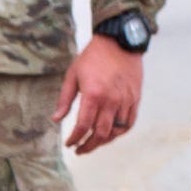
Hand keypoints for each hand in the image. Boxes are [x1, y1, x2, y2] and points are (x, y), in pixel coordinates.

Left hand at [57, 36, 144, 155]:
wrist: (120, 41)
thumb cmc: (93, 57)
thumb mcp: (73, 75)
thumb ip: (64, 99)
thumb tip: (56, 119)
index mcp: (93, 95)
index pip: (83, 126)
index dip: (74, 139)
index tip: (69, 144)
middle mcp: (111, 100)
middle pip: (100, 134)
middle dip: (88, 145)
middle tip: (80, 149)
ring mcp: (125, 100)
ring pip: (116, 131)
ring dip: (103, 141)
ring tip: (94, 142)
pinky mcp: (135, 98)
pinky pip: (129, 122)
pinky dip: (120, 132)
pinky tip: (111, 133)